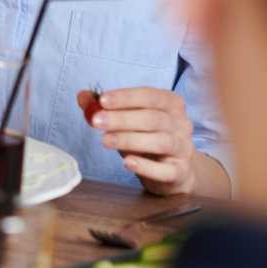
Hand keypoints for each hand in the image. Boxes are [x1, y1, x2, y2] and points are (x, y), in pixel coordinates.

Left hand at [80, 87, 196, 195]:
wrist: (172, 170)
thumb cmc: (147, 138)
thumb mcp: (127, 120)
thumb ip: (105, 108)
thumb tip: (83, 96)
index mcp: (171, 104)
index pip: (150, 96)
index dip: (126, 97)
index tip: (102, 101)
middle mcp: (181, 124)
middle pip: (153, 118)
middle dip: (122, 119)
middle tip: (96, 121)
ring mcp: (184, 148)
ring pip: (161, 142)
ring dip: (130, 140)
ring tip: (105, 141)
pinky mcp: (180, 172)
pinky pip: (166, 170)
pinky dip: (146, 167)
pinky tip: (127, 163)